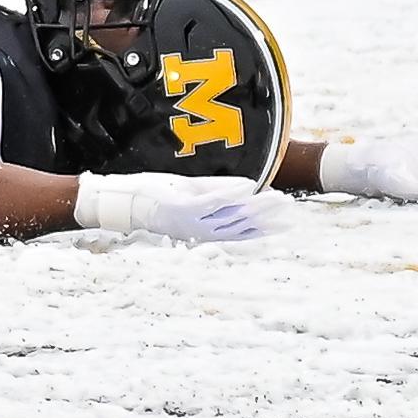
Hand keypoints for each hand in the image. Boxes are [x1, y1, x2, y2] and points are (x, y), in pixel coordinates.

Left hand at [74, 172, 288, 241]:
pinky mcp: (182, 208)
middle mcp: (200, 230)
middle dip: (268, 217)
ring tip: (277, 198)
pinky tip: (248, 187)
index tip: (288, 223)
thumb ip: (218, 190)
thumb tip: (248, 186)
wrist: (126, 201)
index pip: (240, 232)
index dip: (265, 228)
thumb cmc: (156, 195)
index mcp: (203, 229)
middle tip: (291, 209)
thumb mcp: (191, 192)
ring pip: (231, 215)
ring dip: (256, 206)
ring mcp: (191, 221)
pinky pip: (212, 201)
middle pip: (241, 225)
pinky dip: (230, 194)